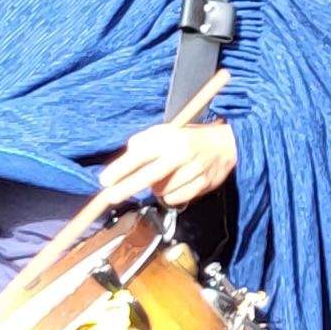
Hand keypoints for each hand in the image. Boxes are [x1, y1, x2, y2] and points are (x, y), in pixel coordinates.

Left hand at [96, 118, 239, 206]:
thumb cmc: (188, 137)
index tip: (104, 180)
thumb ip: (143, 142)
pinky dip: (170, 195)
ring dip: (155, 188)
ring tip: (163, 177)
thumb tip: (125, 157)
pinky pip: (175, 198)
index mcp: (170, 137)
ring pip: (161, 190)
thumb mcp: (165, 131)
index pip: (140, 154)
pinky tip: (175, 184)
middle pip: (148, 176)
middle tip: (110, 197)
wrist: (225, 144)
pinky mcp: (202, 184)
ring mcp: (193, 170)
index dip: (121, 168)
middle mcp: (181, 154)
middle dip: (127, 188)